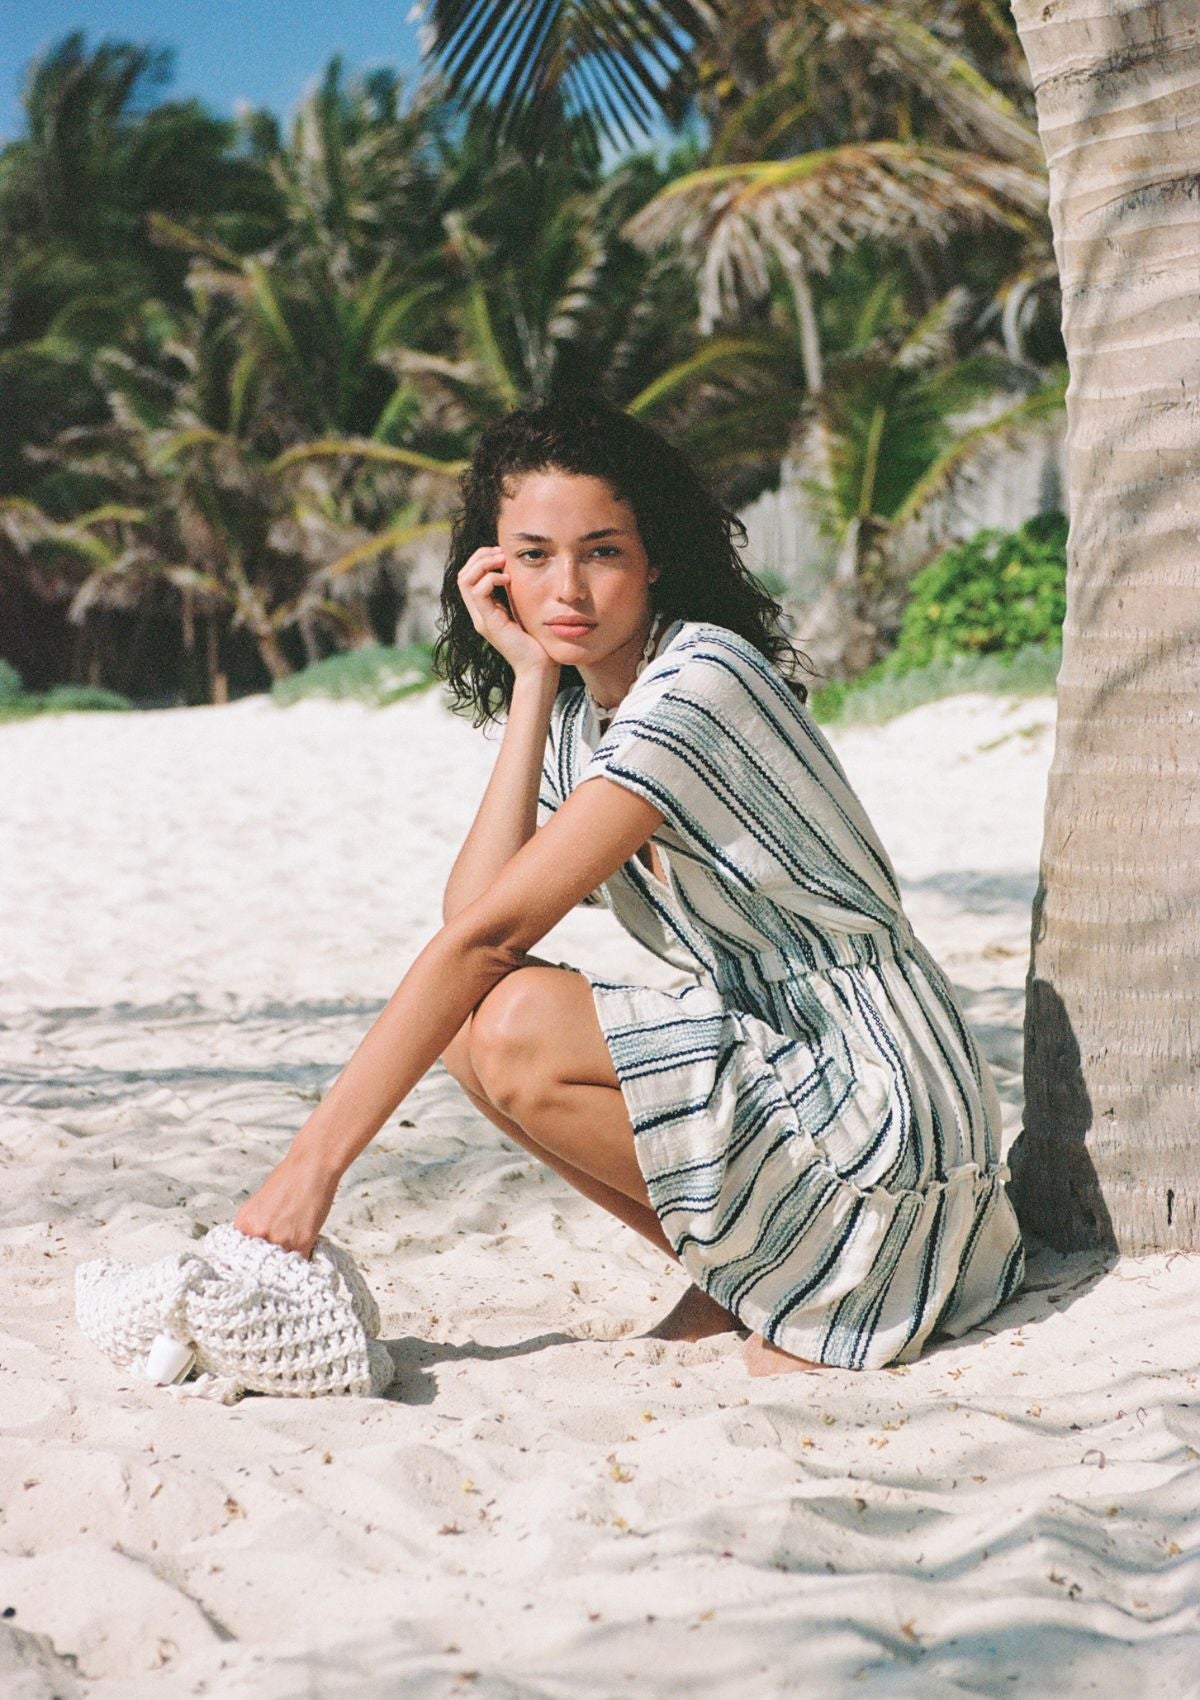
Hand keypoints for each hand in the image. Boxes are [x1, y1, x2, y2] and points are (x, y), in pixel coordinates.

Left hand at [232, 1149, 339, 1258]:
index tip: (255, 1264)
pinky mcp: (301, 1243)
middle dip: (268, 1262)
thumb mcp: (258, 1203)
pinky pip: (299, 1261)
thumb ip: (253, 1226)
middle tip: (278, 1255)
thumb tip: (253, 1247)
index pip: (239, 1257)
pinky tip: (305, 1245)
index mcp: (243, 1224)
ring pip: (280, 1264)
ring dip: (286, 1261)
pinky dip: (302, 1257)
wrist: (312, 1167)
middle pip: (259, 1263)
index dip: (249, 1262)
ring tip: (294, 1246)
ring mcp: (280, 1240)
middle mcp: (258, 1234)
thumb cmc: (288, 1179)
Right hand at [457, 545, 557, 679]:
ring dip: (484, 564)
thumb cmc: (537, 641)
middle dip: (480, 557)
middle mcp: (478, 614)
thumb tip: (518, 569)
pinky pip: (478, 592)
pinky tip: (508, 579)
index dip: (481, 559)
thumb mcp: (524, 610)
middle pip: (463, 575)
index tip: (502, 554)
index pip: (468, 577)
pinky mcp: (489, 623)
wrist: (538, 667)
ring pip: (465, 580)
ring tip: (503, 562)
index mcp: (485, 610)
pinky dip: (491, 579)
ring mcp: (481, 619)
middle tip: (501, 554)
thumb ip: (516, 593)